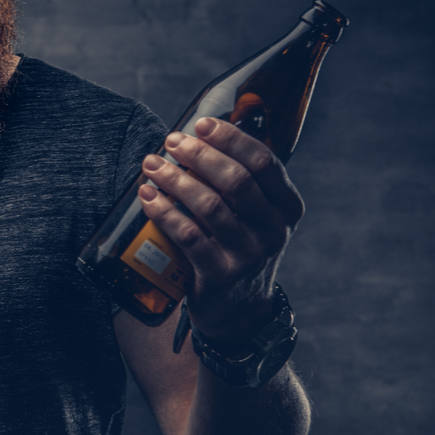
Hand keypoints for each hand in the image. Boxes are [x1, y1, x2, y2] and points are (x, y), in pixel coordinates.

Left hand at [137, 117, 304, 347]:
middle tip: (170, 142)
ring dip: (175, 180)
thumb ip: (238, 181)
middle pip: (236, 181)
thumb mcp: (254, 216)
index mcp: (287, 207)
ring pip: (209, 206)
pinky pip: (188, 235)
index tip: (201, 124)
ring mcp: (249, 254)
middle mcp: (274, 230)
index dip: (231, 139)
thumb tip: (197, 134)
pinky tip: (147, 196)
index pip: (264, 162)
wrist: (239, 310)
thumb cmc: (238, 246)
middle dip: (199, 155)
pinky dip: (164, 211)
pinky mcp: (221, 274)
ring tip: (152, 165)